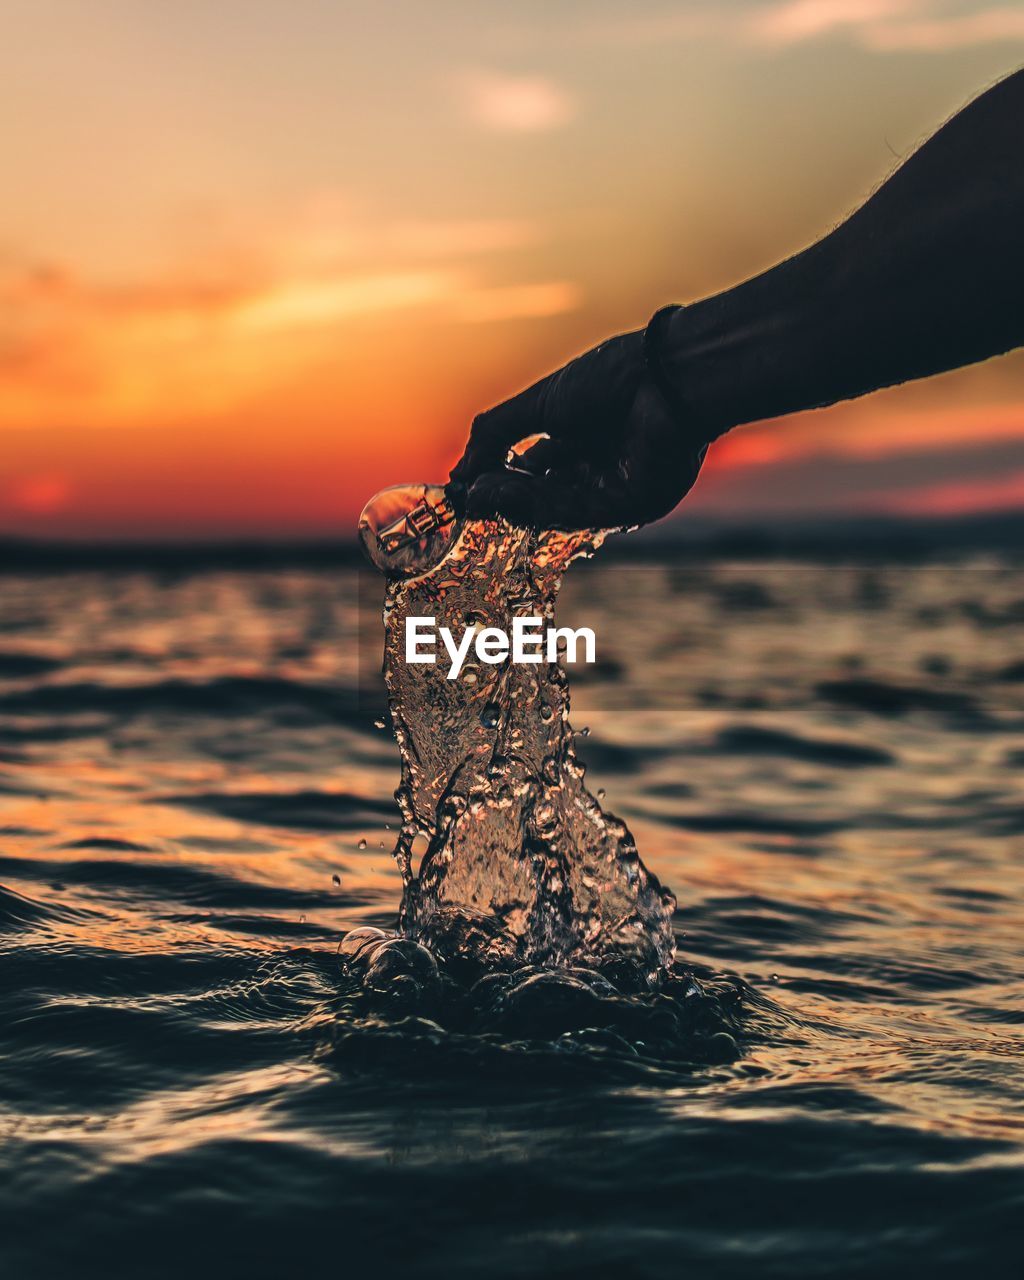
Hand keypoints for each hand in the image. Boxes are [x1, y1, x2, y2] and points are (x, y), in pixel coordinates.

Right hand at [449, 329, 708, 530]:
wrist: (663, 375)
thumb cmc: (610, 376)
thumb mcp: (539, 403)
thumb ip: (495, 434)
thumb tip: (458, 473)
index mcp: (581, 437)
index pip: (533, 470)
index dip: (500, 478)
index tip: (466, 484)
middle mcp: (598, 466)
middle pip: (542, 494)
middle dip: (504, 494)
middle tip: (469, 497)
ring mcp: (616, 488)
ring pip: (556, 506)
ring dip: (515, 502)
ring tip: (480, 494)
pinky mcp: (632, 504)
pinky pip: (580, 512)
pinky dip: (541, 506)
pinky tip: (510, 494)